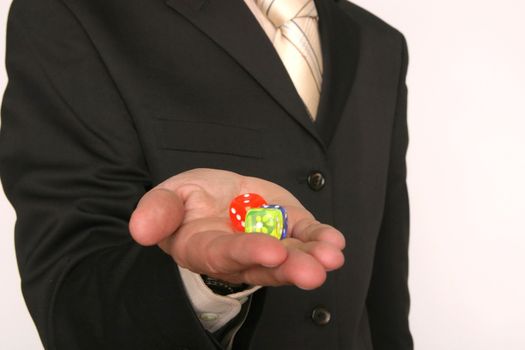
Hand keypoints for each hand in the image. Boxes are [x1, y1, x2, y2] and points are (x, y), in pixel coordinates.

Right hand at [129, 168, 345, 289]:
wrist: (214, 195)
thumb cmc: (187, 200)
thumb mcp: (167, 196)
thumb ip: (158, 212)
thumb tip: (140, 230)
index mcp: (206, 248)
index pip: (227, 254)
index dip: (248, 252)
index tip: (271, 252)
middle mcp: (240, 254)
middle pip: (266, 265)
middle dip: (290, 268)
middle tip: (313, 272)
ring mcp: (269, 241)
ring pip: (292, 255)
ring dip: (313, 257)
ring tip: (331, 257)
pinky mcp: (288, 227)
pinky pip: (305, 236)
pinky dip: (321, 239)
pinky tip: (334, 243)